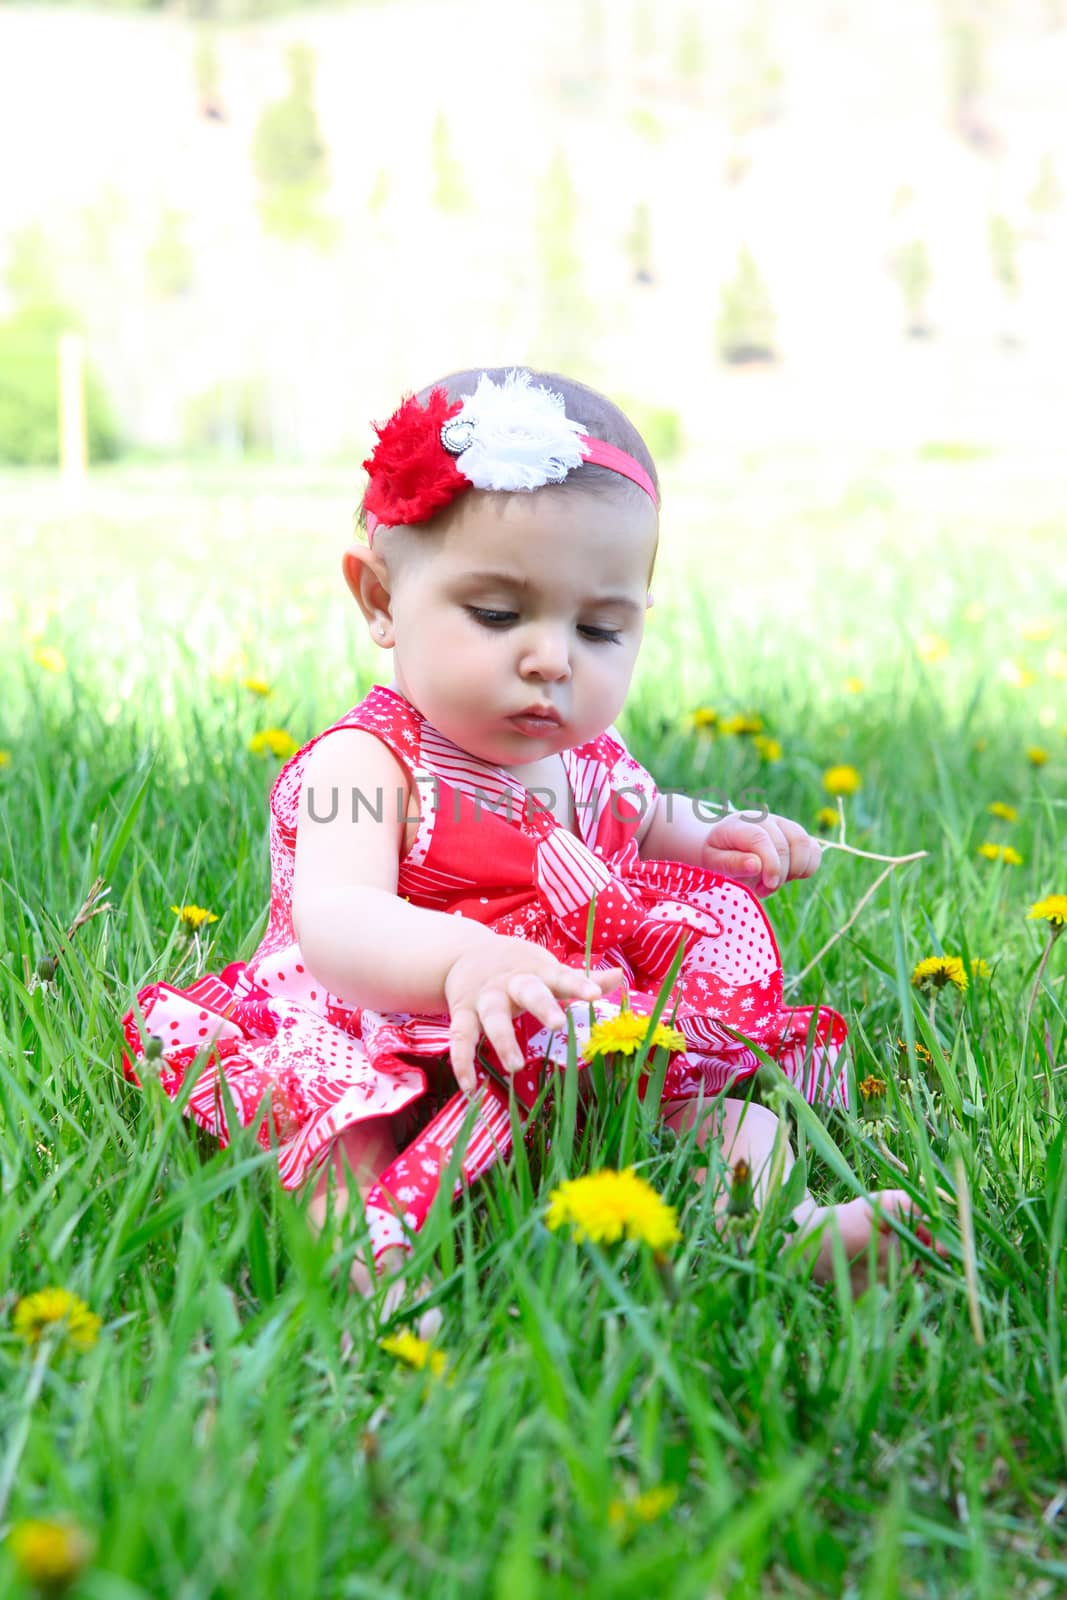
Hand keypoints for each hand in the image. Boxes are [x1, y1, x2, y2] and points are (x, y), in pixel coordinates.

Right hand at [443, 936, 623, 1093]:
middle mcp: (511, 983)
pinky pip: (460, 1037)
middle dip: (542, 1006)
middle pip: (527, 991)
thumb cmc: (518, 966)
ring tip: (516, 1067)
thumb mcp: (546, 967)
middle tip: (558, 1024)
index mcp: (537, 971)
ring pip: (492, 1017)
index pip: (561, 977)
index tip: (595, 995)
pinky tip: (470, 1086)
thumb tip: (619, 976)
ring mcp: (485, 997)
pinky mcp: (462, 1012)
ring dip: (503, 1040)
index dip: (579, 985)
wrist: (464, 951)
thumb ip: (581, 978)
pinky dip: (462, 1061)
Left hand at [701, 812, 820, 897]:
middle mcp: (765, 819)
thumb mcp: (713, 862)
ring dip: (794, 871)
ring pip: (804, 845)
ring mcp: (783, 824)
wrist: (722, 845)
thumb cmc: (716, 856)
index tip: (767, 886)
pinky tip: (788, 877)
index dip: (770, 864)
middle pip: (786, 845)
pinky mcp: (796, 834)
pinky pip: (814, 850)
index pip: (762, 839)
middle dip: (779, 874)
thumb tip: (756, 864)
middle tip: (762, 889)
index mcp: (741, 824)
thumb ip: (732, 863)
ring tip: (773, 883)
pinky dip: (807, 868)